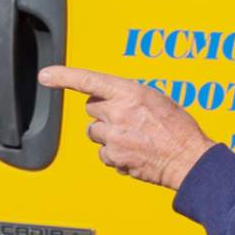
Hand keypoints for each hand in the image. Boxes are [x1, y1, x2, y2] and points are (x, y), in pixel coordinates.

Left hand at [38, 66, 216, 190]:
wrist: (189, 159)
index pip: (89, 80)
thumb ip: (130, 97)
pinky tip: (134, 152)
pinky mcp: (114, 157)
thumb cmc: (178, 129)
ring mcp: (114, 136)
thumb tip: (113, 99)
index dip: (63, 76)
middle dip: (103, 113)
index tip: (45, 75)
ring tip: (133, 138)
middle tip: (125, 120)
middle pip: (91, 109)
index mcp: (130, 93)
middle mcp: (118, 113)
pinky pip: (103, 153)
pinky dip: (115, 154)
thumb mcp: (157, 100)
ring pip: (94, 133)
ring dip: (108, 135)